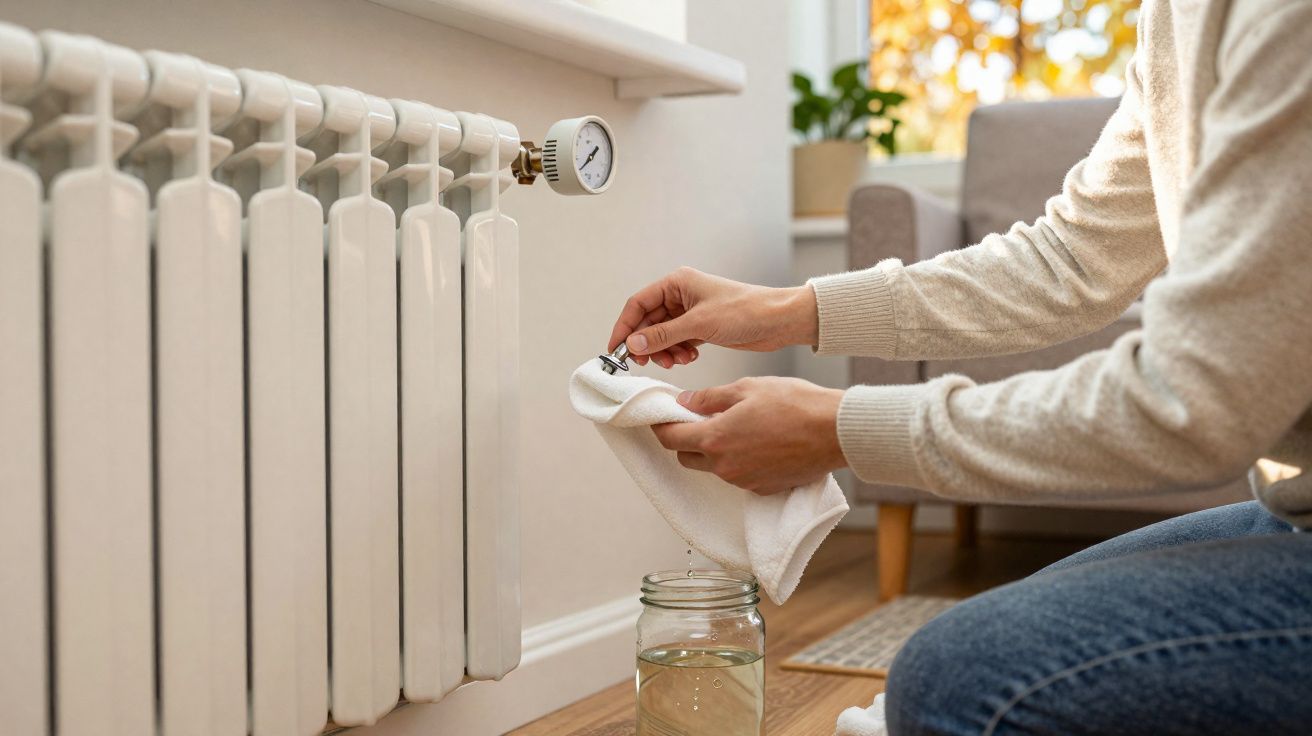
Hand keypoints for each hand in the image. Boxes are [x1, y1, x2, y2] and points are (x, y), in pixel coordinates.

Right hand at [609, 267, 817, 368]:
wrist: (777, 321)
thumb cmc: (744, 311)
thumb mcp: (699, 324)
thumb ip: (663, 335)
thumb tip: (633, 345)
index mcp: (677, 283)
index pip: (638, 304)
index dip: (625, 327)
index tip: (616, 350)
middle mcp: (681, 296)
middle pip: (648, 321)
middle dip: (646, 343)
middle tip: (646, 363)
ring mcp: (691, 313)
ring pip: (662, 335)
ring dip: (663, 351)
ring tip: (676, 361)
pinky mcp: (701, 328)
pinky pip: (677, 342)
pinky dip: (677, 352)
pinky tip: (688, 358)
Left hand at [651, 377, 845, 494]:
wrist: (834, 432)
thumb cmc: (796, 405)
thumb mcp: (747, 388)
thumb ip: (709, 397)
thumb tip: (686, 401)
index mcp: (715, 439)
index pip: (671, 439)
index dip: (661, 427)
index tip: (662, 418)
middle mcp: (724, 466)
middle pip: (687, 457)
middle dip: (686, 439)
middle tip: (698, 419)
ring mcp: (743, 481)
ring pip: (713, 467)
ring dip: (714, 450)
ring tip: (735, 427)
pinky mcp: (762, 489)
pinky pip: (738, 476)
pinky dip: (738, 461)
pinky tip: (755, 443)